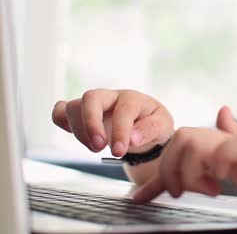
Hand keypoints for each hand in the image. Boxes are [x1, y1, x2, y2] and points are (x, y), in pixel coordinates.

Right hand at [51, 89, 173, 156]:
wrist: (145, 122)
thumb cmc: (153, 123)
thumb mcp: (163, 126)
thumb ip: (150, 130)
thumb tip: (132, 139)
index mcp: (133, 98)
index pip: (123, 109)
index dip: (120, 131)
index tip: (119, 151)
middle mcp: (111, 97)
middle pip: (91, 97)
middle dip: (91, 124)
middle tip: (98, 148)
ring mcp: (94, 104)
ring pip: (73, 106)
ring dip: (80, 131)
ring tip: (96, 148)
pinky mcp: (81, 112)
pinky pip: (60, 110)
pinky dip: (62, 123)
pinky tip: (79, 136)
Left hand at [133, 106, 236, 200]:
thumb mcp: (207, 179)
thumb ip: (182, 177)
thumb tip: (143, 191)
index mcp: (211, 141)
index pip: (178, 141)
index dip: (164, 166)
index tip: (149, 196)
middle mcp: (221, 136)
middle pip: (182, 135)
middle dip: (172, 166)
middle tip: (179, 192)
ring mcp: (235, 139)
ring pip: (195, 143)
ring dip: (193, 171)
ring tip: (209, 188)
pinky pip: (224, 148)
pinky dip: (219, 165)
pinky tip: (224, 178)